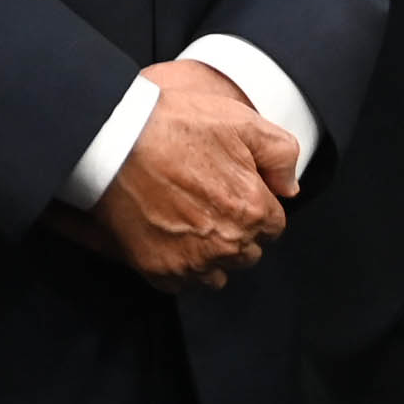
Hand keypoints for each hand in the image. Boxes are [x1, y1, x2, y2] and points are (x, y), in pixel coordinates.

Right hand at [93, 62, 298, 287]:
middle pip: (248, 252)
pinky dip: (178, 264)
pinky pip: (182, 283)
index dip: (254, 204)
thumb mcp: (240, 121)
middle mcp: (228, 244)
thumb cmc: (174, 126)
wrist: (113, 140)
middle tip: (206, 201)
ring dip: (210, 254)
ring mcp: (192, 262)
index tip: (232, 190)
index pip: (273, 225)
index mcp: (253, 211)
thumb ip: (280, 154)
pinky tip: (167, 235)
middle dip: (236, 231)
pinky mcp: (159, 270)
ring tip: (187, 221)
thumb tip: (290, 187)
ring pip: (217, 273)